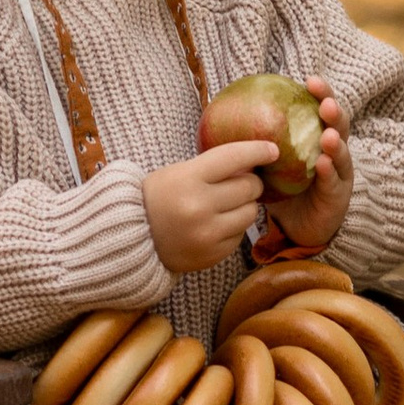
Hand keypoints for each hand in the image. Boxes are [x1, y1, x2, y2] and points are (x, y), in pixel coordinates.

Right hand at [146, 138, 277, 272]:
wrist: (131, 239)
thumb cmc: (157, 198)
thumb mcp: (178, 172)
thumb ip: (214, 166)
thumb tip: (254, 161)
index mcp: (188, 179)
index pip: (234, 157)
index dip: (258, 151)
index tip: (273, 150)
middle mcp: (199, 207)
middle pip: (249, 187)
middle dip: (249, 182)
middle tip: (239, 182)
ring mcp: (207, 234)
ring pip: (250, 212)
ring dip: (244, 205)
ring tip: (224, 205)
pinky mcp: (212, 254)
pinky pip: (240, 235)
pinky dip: (233, 227)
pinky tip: (214, 224)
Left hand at [264, 84, 352, 250]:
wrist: (297, 227)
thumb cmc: (283, 191)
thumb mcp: (269, 164)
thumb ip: (256, 144)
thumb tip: (220, 120)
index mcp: (317, 138)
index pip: (320, 111)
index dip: (320, 94)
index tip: (310, 80)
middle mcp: (333, 152)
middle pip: (339, 126)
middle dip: (334, 112)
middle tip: (325, 104)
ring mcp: (339, 174)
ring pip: (343, 153)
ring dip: (336, 143)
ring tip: (328, 136)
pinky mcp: (338, 196)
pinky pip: (334, 182)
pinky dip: (330, 172)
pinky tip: (323, 165)